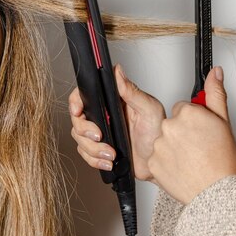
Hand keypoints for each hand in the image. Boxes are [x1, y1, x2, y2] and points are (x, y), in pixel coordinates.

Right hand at [69, 64, 165, 181]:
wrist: (159, 164)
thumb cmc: (159, 136)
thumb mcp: (149, 110)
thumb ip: (132, 91)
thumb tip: (118, 71)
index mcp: (113, 102)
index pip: (86, 95)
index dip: (76, 102)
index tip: (78, 111)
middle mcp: (104, 116)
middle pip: (78, 119)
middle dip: (85, 130)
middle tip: (99, 136)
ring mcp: (100, 133)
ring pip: (79, 138)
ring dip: (93, 149)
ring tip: (110, 153)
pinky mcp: (99, 149)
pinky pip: (85, 154)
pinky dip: (95, 160)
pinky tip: (108, 160)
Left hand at [148, 66, 235, 203]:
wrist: (218, 193)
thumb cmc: (223, 161)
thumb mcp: (223, 122)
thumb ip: (215, 94)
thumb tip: (214, 73)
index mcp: (187, 114)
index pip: (182, 109)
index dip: (192, 121)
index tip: (200, 132)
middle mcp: (169, 127)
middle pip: (170, 124)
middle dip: (181, 133)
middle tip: (197, 147)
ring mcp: (159, 145)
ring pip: (162, 141)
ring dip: (172, 148)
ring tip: (190, 160)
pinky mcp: (151, 163)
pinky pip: (156, 158)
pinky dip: (165, 163)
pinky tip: (180, 169)